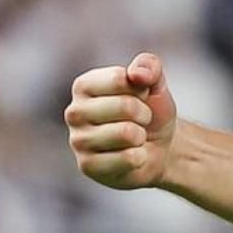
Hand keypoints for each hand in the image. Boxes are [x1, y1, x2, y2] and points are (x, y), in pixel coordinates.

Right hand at [65, 52, 178, 188]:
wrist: (158, 148)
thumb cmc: (150, 111)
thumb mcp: (155, 84)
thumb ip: (149, 66)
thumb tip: (136, 73)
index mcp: (84, 85)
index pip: (120, 78)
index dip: (141, 88)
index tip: (139, 96)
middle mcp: (74, 112)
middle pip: (125, 106)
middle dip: (144, 114)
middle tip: (139, 120)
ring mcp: (78, 141)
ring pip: (126, 133)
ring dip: (141, 136)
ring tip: (135, 137)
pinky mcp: (88, 167)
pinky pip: (128, 158)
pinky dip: (139, 157)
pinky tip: (131, 156)